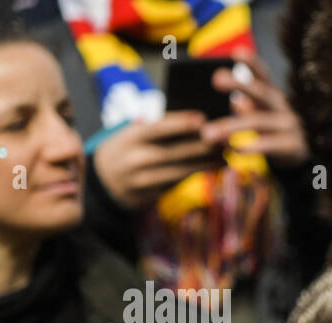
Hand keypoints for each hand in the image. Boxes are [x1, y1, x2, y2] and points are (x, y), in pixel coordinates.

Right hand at [92, 111, 223, 209]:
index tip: (203, 119)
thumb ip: (157, 127)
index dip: (181, 124)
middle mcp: (137, 159)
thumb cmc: (126, 148)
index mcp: (130, 137)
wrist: (104, 182)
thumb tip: (195, 122)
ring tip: (226, 155)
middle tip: (226, 139)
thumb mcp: (131, 133)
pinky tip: (214, 165)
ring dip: (207, 163)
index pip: (158, 128)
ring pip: (182, 170)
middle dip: (204, 146)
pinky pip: (179, 182)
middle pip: (176, 152)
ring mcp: (145, 179)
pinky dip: (197, 172)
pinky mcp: (153, 194)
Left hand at [199, 51, 309, 168]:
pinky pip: (270, 145)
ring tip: (208, 134)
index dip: (252, 64)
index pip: (264, 76)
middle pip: (262, 93)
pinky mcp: (292, 146)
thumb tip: (237, 102)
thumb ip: (248, 109)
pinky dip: (252, 147)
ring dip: (232, 126)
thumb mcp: (261, 117)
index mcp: (273, 96)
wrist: (301, 157)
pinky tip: (235, 149)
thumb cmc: (274, 132)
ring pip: (258, 122)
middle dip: (240, 84)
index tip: (237, 52)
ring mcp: (290, 126)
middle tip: (216, 79)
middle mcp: (283, 107)